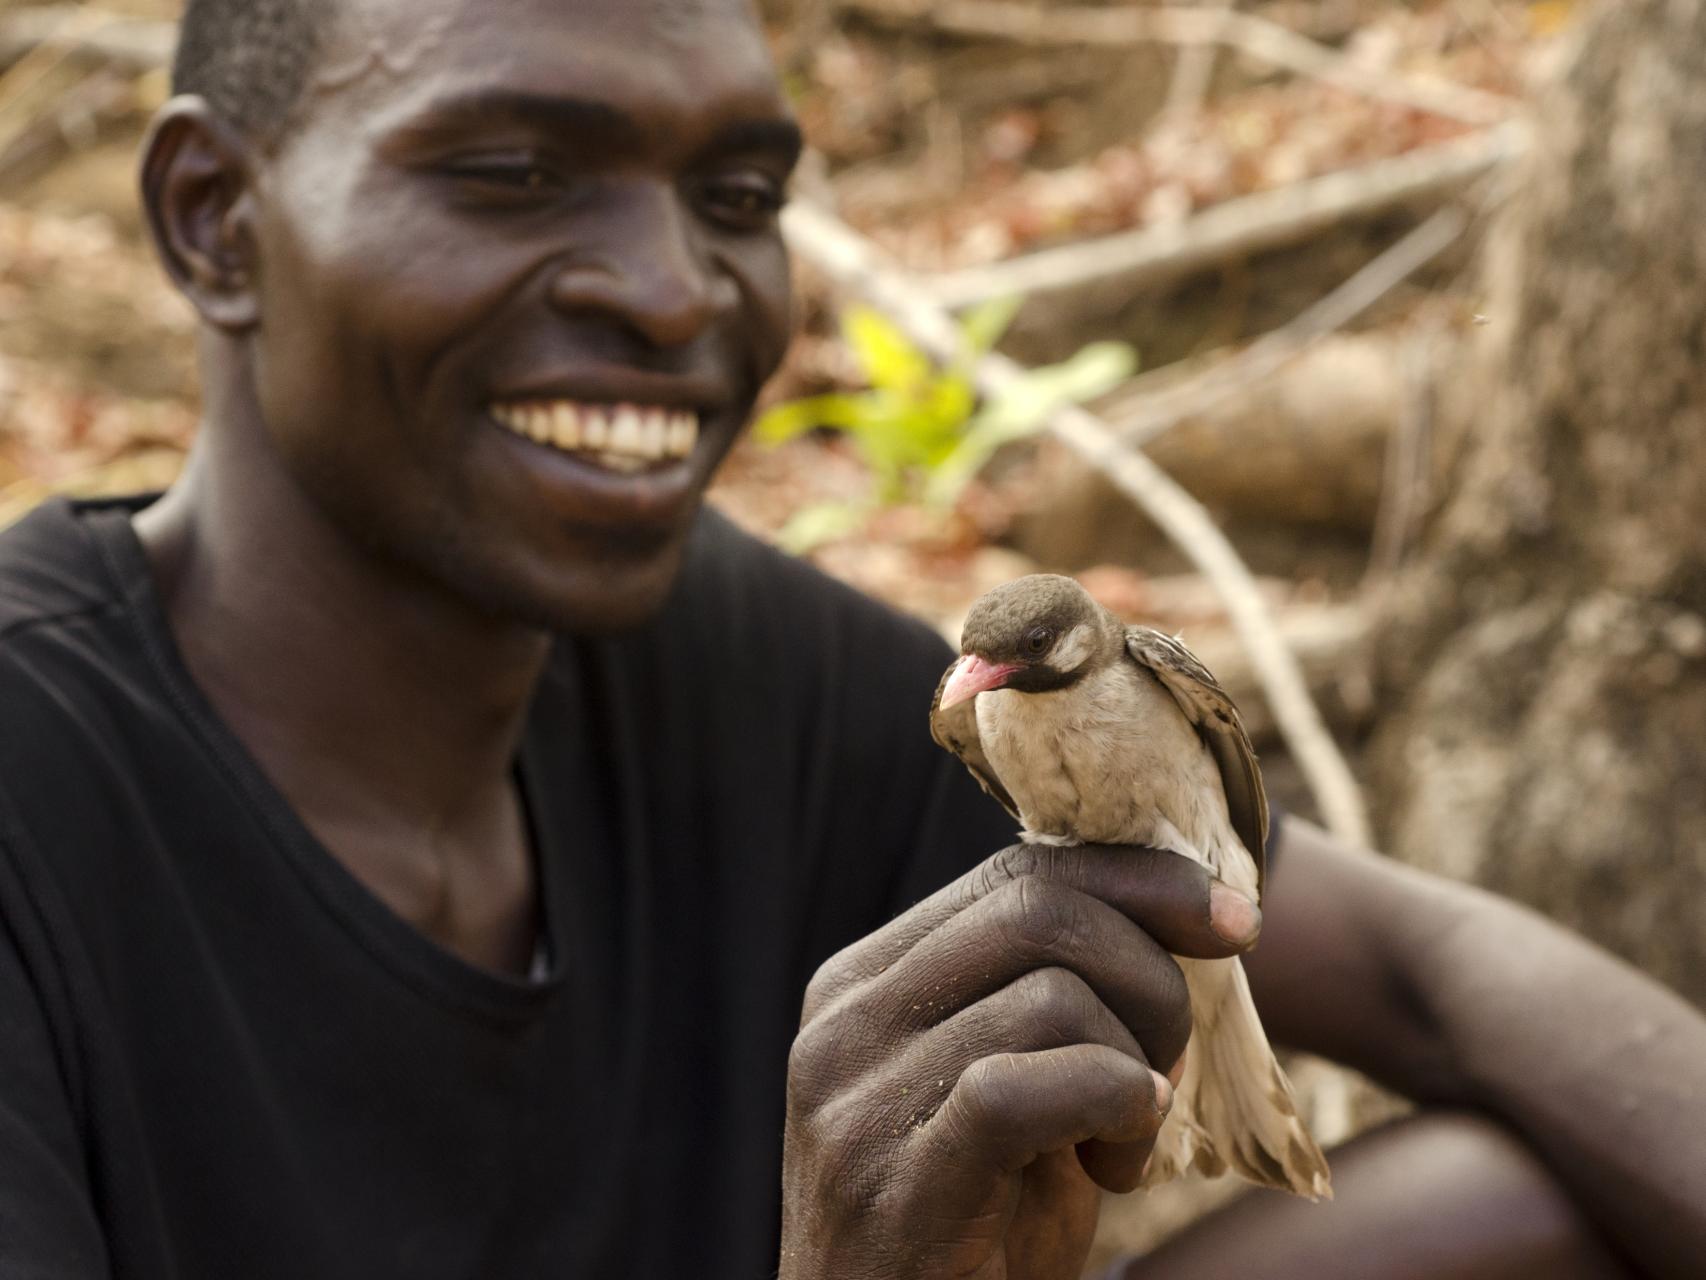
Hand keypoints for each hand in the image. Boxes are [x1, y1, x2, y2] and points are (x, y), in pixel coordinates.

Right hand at [780, 842, 1261, 1279]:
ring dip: (1133, 1071)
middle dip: (1151, 979)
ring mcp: (855, 1100)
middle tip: (1166, 1072)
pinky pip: (1021, 1091)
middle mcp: (844, 1021)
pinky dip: (1107, 1106)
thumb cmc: (972, 1232)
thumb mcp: (1010, 1091)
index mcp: (866, 981)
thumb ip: (1048, 998)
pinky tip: (1117, 1163)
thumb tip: (1179, 904)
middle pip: (1039, 914)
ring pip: (1052, 998)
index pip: (1016, 876)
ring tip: (1117, 1153)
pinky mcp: (892, 1181)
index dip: (1139, 882)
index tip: (1235, 920)